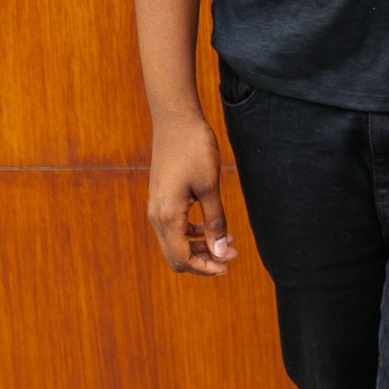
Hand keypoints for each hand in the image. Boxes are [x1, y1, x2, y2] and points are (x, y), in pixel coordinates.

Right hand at [145, 116, 236, 275]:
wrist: (175, 120)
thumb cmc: (194, 149)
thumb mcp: (210, 186)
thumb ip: (215, 221)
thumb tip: (221, 252)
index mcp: (167, 216)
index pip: (182, 259)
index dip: (206, 267)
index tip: (229, 264)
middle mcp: (156, 217)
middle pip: (176, 256)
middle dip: (204, 260)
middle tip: (231, 254)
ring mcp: (156, 208)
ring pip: (175, 243)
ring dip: (200, 247)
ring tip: (228, 241)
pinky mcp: (161, 199)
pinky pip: (174, 228)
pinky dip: (192, 233)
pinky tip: (212, 226)